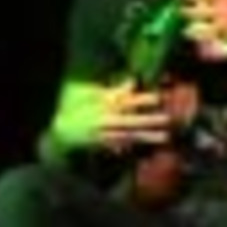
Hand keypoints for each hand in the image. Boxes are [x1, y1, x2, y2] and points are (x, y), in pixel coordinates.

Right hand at [52, 79, 171, 152]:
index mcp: (101, 105)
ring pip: (130, 135)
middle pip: (131, 121)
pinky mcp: (104, 144)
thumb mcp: (86, 92)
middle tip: (168, 119)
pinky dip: (134, 145)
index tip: (158, 97)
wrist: (59, 132)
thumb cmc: (71, 106)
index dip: (141, 100)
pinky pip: (122, 145)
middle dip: (149, 120)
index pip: (125, 101)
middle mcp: (105, 121)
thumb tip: (132, 82)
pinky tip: (147, 145)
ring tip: (166, 136)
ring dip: (148, 136)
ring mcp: (105, 134)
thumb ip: (110, 89)